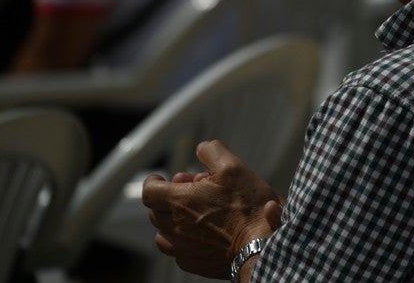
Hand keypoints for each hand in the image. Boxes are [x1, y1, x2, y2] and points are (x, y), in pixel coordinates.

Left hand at [143, 140, 283, 278]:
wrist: (264, 245)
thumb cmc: (249, 207)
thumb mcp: (233, 167)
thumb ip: (211, 153)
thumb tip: (202, 149)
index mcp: (181, 201)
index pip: (149, 191)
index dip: (153, 182)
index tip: (161, 179)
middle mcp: (176, 228)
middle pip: (155, 213)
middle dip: (167, 200)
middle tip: (188, 192)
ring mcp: (184, 250)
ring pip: (163, 236)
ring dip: (172, 224)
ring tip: (191, 217)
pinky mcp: (196, 265)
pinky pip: (180, 254)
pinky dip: (185, 243)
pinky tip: (204, 236)